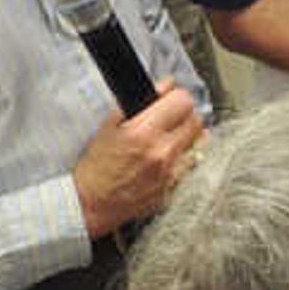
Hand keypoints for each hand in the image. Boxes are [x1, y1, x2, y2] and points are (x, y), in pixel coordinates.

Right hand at [73, 83, 205, 235]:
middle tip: (171, 117)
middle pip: (196, 121)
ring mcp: (169, 173)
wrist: (90, 204)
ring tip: (169, 138)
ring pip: (199, 144)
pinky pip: (190, 166)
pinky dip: (182, 159)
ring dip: (187, 137)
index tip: (171, 98)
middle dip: (185, 114)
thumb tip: (165, 85)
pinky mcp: (172, 189)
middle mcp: (161, 152)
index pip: (183, 102)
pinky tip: (167, 159)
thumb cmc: (96, 167)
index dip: (177, 96)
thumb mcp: (108, 127)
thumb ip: (138, 102)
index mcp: (143, 132)